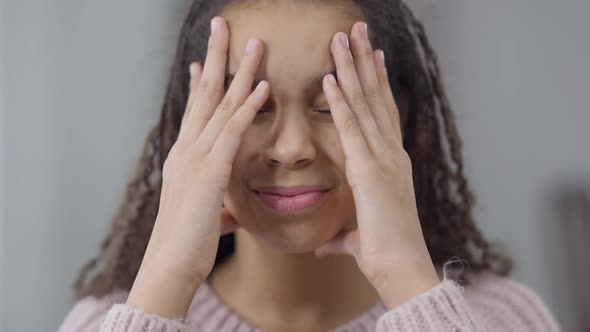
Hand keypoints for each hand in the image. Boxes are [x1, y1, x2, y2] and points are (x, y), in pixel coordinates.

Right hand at [127, 17, 268, 317]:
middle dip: (217, 57)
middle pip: (204, 94)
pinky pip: (232, 132)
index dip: (203, 82)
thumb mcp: (203, 213)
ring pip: (220, 105)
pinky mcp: (211, 172)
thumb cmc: (186, 241)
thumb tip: (227, 210)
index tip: (207, 60)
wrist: (171, 264)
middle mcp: (187, 149)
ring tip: (254, 43)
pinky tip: (261, 87)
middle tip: (223, 27)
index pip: (195, 111)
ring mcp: (197, 157)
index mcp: (186, 156)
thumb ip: (216, 203)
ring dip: (240, 71)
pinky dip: (247, 108)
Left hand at [315, 22, 439, 308]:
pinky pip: (351, 128)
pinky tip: (330, 77)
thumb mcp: (359, 235)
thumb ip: (344, 232)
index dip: (377, 81)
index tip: (372, 55)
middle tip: (358, 30)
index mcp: (391, 162)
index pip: (383, 112)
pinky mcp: (369, 171)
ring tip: (344, 36)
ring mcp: (383, 159)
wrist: (400, 268)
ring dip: (354, 68)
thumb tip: (327, 241)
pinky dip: (340, 101)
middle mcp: (391, 153)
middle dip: (366, 61)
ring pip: (366, 104)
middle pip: (377, 98)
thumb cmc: (384, 252)